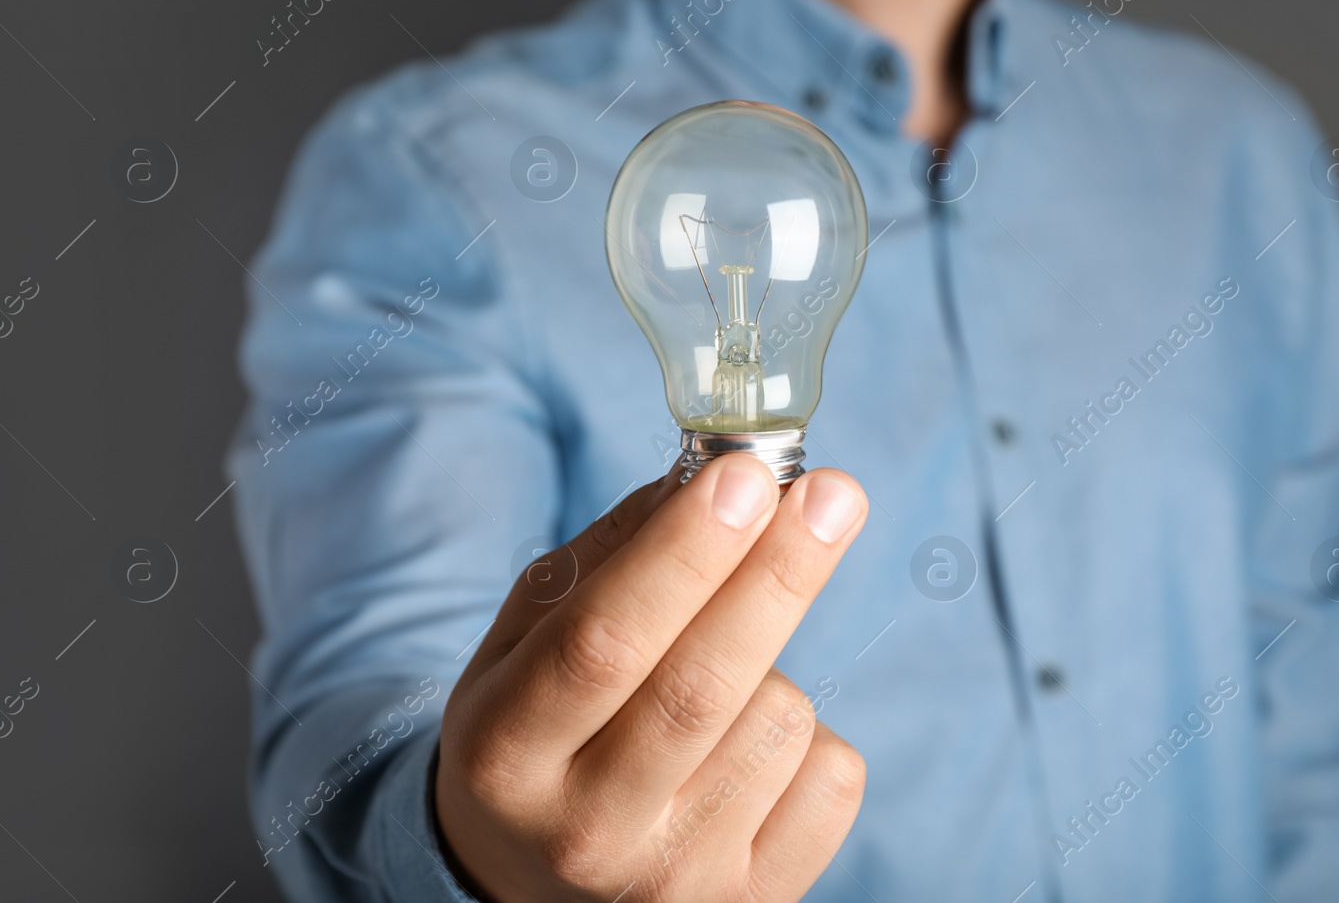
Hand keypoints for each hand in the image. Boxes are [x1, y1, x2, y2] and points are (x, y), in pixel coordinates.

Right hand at [435, 455, 869, 901]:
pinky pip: (832, 777)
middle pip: (701, 688)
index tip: (745, 476)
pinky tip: (751, 747)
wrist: (534, 880)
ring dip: (776, 665)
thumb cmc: (539, 726)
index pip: (603, 642)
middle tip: (834, 493)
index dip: (682, 554)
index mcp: (504, 753)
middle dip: (777, 575)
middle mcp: (582, 832)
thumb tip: (718, 476)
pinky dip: (813, 737)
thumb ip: (612, 554)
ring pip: (779, 721)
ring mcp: (671, 883)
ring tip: (722, 683)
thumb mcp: (528, 636)